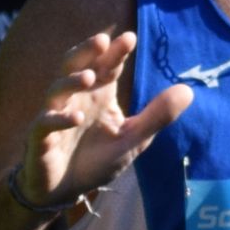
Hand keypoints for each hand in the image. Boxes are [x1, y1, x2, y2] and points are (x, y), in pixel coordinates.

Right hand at [17, 28, 192, 216]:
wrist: (64, 191)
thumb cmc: (96, 160)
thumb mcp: (132, 138)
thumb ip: (157, 115)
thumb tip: (189, 90)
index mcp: (98, 95)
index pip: (106, 66)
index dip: (116, 52)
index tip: (130, 38)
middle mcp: (75, 99)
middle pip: (75, 66)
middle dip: (86, 52)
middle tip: (102, 41)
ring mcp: (55, 115)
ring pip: (57, 89)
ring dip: (72, 81)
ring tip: (90, 77)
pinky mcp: (40, 137)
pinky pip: (45, 123)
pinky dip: (59, 118)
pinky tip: (76, 118)